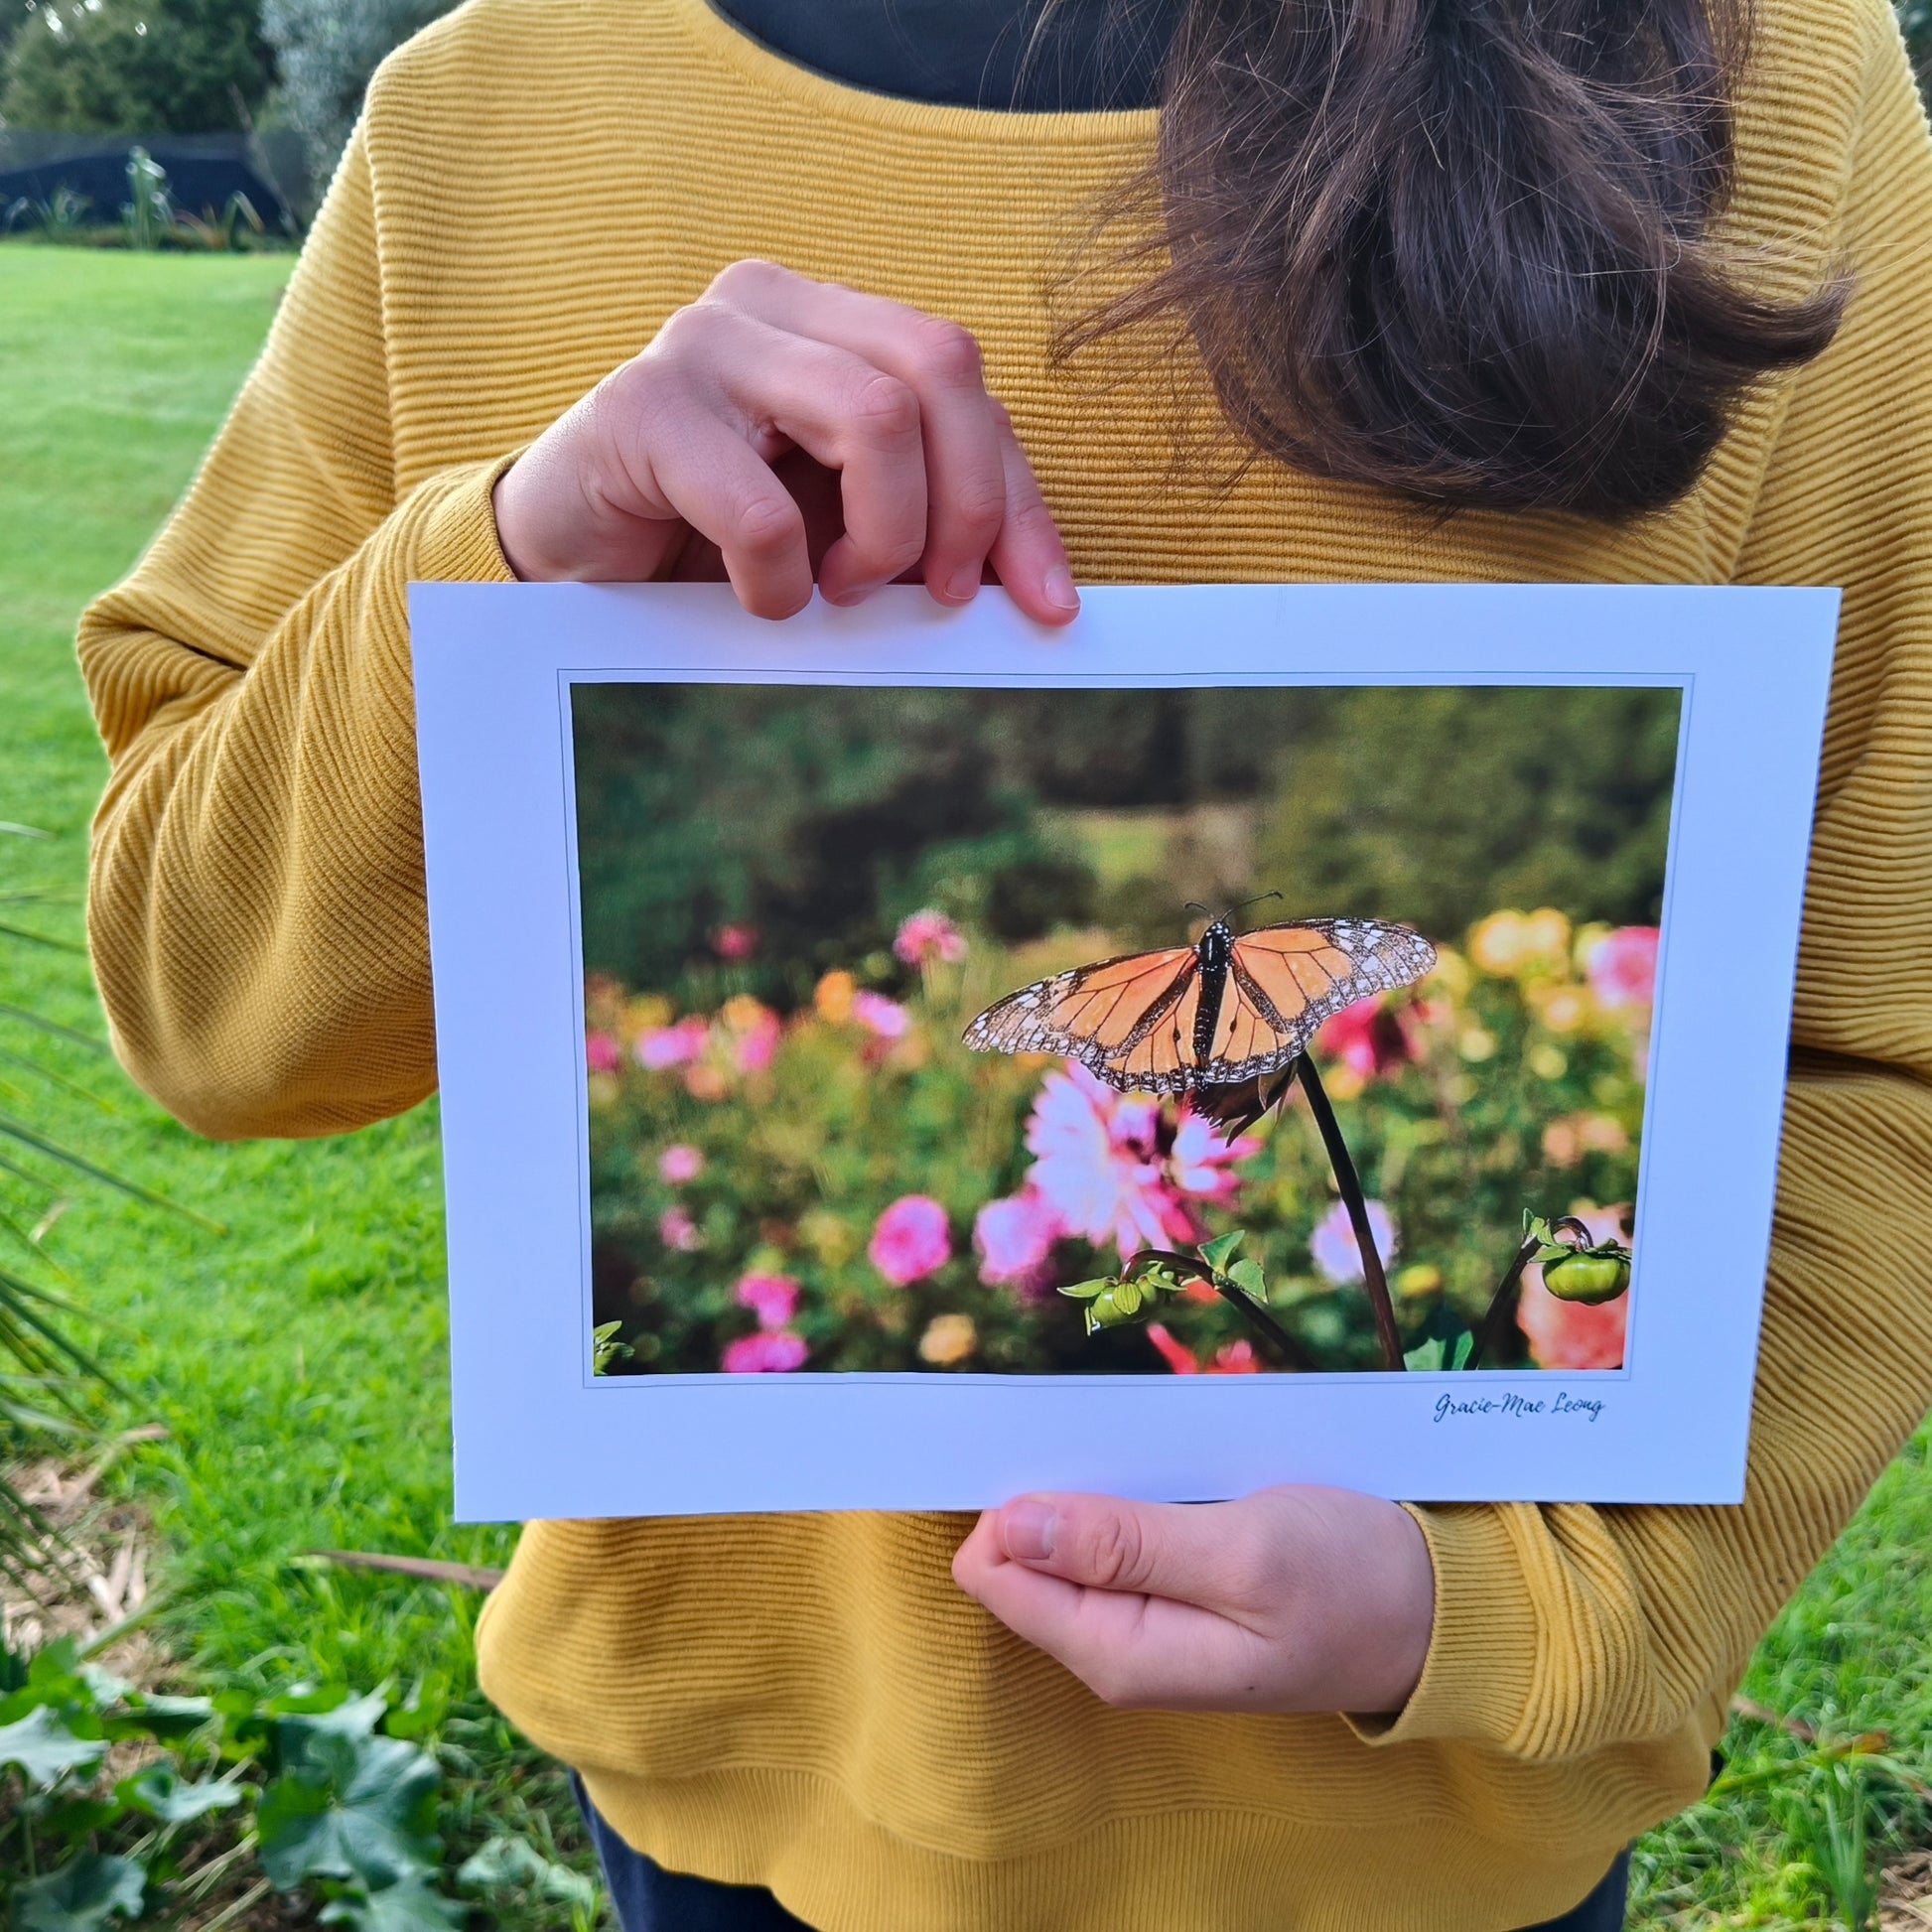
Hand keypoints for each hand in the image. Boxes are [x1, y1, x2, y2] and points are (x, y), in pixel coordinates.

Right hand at [491, 259, 1078, 623]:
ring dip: (883, 536)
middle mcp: (772, 302)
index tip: (1045, 603)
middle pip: (938, 368)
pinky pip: (763, 507)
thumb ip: (926, 521)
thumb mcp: (842, 523)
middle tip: (940, 593)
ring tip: (839, 590)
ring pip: (871, 417)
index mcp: (832, 316)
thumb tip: (1037, 589)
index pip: (964, 379)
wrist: (570, 555)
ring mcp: (702, 343)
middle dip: (965, 504)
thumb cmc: (715, 537)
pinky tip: (760, 597)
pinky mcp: (639, 409)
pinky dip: (782, 580)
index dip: (1017, 497)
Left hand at [952, 1484, 1434, 1715]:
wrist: (1436, 1612)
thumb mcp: (1243, 1554)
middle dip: (1049, 1489)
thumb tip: (1005, 1525)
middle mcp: (1116, 1647)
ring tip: (1144, 1443)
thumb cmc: (1351, 1581)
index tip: (1040, 1438)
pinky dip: (1127, 1490)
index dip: (1007, 1501)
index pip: (996, 1575)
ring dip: (1091, 1483)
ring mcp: (1144, 1621)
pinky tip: (1163, 1462)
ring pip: (1067, 1539)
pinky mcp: (1171, 1591)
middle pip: (1022, 1555)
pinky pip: (1114, 1536)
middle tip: (1106, 1434)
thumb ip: (1122, 1545)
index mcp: (1120, 1653)